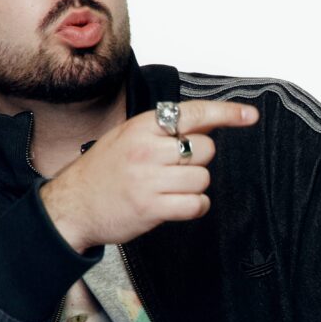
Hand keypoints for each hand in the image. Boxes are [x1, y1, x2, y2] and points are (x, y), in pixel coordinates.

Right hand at [39, 101, 257, 251]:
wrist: (70, 207)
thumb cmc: (102, 172)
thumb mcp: (127, 137)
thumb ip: (164, 130)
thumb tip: (208, 123)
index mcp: (141, 128)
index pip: (193, 113)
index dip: (226, 113)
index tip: (250, 116)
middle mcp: (146, 150)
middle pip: (205, 149)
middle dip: (198, 161)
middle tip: (174, 169)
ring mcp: (148, 180)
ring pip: (203, 178)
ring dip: (194, 187)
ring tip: (168, 188)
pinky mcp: (152, 208)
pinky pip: (197, 205)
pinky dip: (194, 207)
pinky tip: (177, 205)